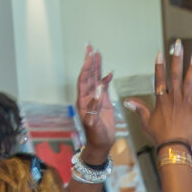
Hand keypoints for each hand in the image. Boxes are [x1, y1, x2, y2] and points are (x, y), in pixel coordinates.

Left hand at [75, 44, 119, 160]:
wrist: (100, 144)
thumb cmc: (95, 136)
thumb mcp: (93, 122)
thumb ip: (95, 105)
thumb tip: (99, 88)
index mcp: (83, 101)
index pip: (84, 80)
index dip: (86, 68)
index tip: (89, 56)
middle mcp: (88, 97)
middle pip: (88, 75)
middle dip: (89, 61)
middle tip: (90, 47)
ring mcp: (96, 98)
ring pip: (95, 78)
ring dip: (97, 66)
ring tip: (98, 53)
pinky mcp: (103, 102)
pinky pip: (104, 87)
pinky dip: (106, 79)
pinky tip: (109, 72)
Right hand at [126, 42, 191, 151]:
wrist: (174, 147)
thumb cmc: (159, 137)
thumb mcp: (146, 123)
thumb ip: (140, 109)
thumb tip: (127, 101)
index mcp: (161, 100)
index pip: (160, 79)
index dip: (159, 66)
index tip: (160, 53)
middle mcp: (174, 98)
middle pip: (175, 74)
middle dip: (176, 58)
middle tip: (178, 44)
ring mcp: (186, 102)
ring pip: (189, 80)